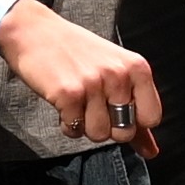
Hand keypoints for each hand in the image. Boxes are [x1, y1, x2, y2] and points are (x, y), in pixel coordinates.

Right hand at [0, 0, 162, 156]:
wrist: (33, 32)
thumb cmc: (76, 52)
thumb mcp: (114, 72)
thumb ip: (136, 111)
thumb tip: (151, 152)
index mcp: (136, 67)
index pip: (151, 118)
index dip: (132, 121)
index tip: (116, 107)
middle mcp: (118, 74)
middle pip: (124, 132)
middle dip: (106, 127)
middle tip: (91, 104)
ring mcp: (93, 84)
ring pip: (98, 135)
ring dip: (84, 125)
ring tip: (77, 102)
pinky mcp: (68, 94)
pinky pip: (74, 130)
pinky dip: (66, 123)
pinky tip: (63, 103)